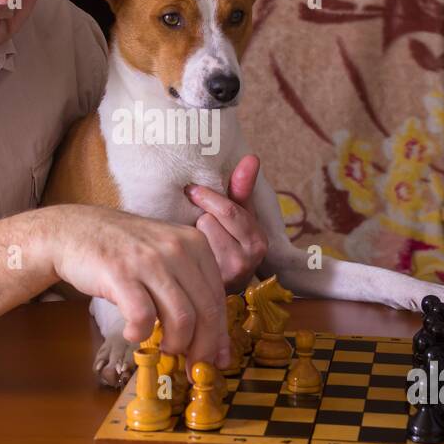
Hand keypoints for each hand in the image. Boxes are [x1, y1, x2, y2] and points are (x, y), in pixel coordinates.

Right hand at [38, 205, 230, 371]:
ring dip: (175, 344)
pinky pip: (143, 317)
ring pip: (181, 319)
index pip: (218, 298)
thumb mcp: (166, 255)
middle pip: (205, 312)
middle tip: (192, 367)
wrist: (75, 230)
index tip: (216, 359)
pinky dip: (140, 334)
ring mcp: (149, 260)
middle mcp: (178, 248)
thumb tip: (211, 338)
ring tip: (162, 348)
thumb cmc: (123, 250)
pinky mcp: (121, 273)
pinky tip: (132, 333)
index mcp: (196, 244)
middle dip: (202, 348)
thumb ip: (190, 286)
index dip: (219, 335)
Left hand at [186, 154, 268, 292]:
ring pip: (196, 237)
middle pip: (208, 222)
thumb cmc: (230, 241)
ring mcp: (226, 277)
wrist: (221, 285)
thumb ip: (243, 187)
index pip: (228, 210)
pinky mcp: (206, 285)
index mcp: (258, 240)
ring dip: (192, 234)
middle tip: (195, 217)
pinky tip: (189, 254)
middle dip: (200, 217)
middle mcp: (246, 261)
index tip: (192, 190)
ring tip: (196, 240)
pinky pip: (187, 254)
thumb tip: (252, 157)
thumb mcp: (241, 214)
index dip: (207, 197)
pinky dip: (184, 249)